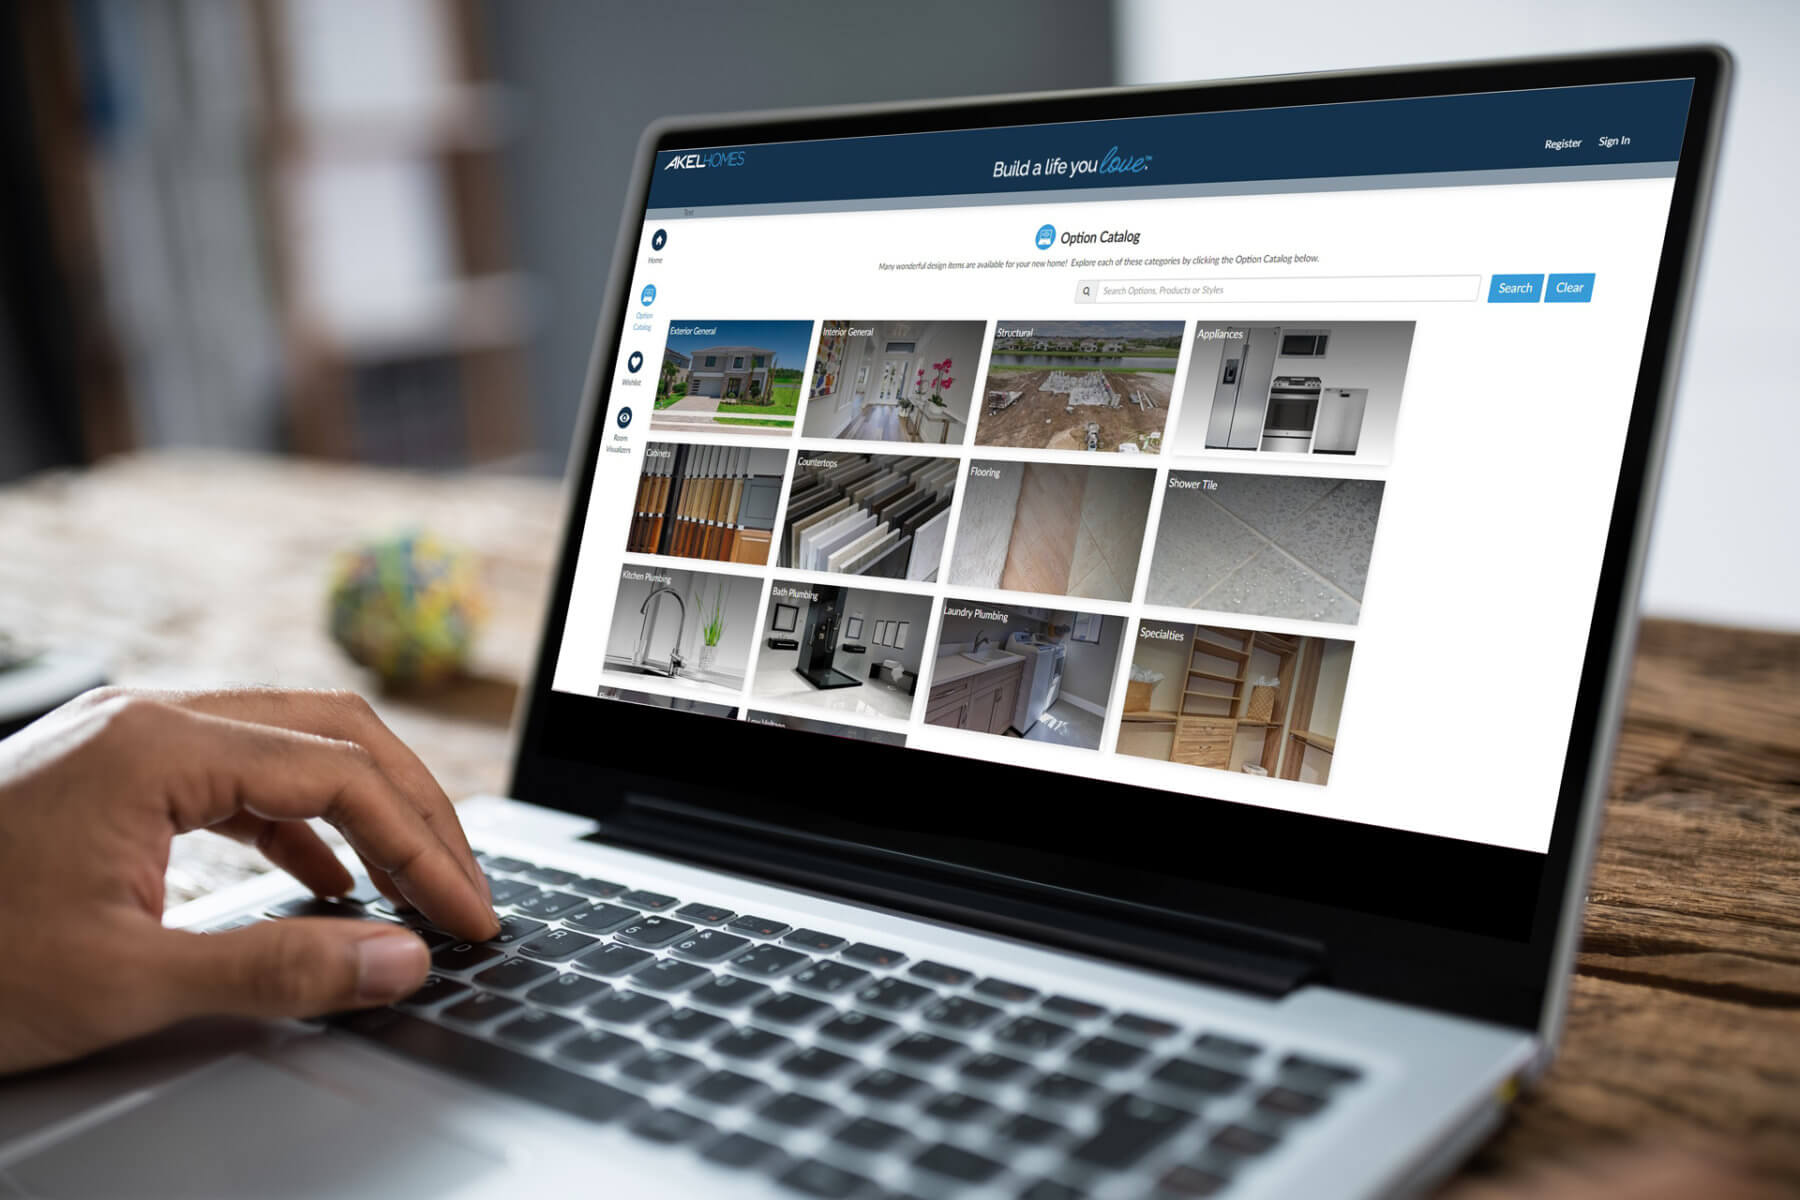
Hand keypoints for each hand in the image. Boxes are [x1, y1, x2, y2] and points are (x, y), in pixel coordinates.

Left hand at [0, 687, 498, 1074]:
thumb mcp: (123, 982)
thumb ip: (278, 968)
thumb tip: (400, 959)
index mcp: (156, 745)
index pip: (341, 774)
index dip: (425, 848)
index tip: (469, 915)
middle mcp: (150, 719)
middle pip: (334, 731)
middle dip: (416, 809)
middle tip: (465, 887)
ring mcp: (129, 741)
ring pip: (292, 744)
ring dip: (366, 811)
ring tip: (415, 881)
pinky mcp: (114, 775)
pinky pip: (241, 776)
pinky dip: (303, 822)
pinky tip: (325, 877)